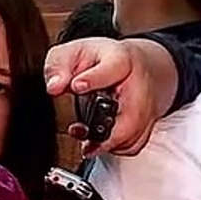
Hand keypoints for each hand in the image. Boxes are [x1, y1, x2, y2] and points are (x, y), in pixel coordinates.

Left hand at [44, 38, 174, 155]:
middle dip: (104, 130)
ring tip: (82, 134)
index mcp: (120, 60)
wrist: (139, 66)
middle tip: (79, 131)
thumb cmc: (104, 60)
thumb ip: (59, 65)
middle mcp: (139, 85)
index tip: (77, 85)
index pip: (112, 69)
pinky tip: (97, 141)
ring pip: (132, 135)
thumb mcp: (75, 51)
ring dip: (104, 143)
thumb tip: (54, 86)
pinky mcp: (146, 126)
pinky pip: (132, 145)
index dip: (93, 79)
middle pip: (131, 113)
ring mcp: (146, 108)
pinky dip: (112, 148)